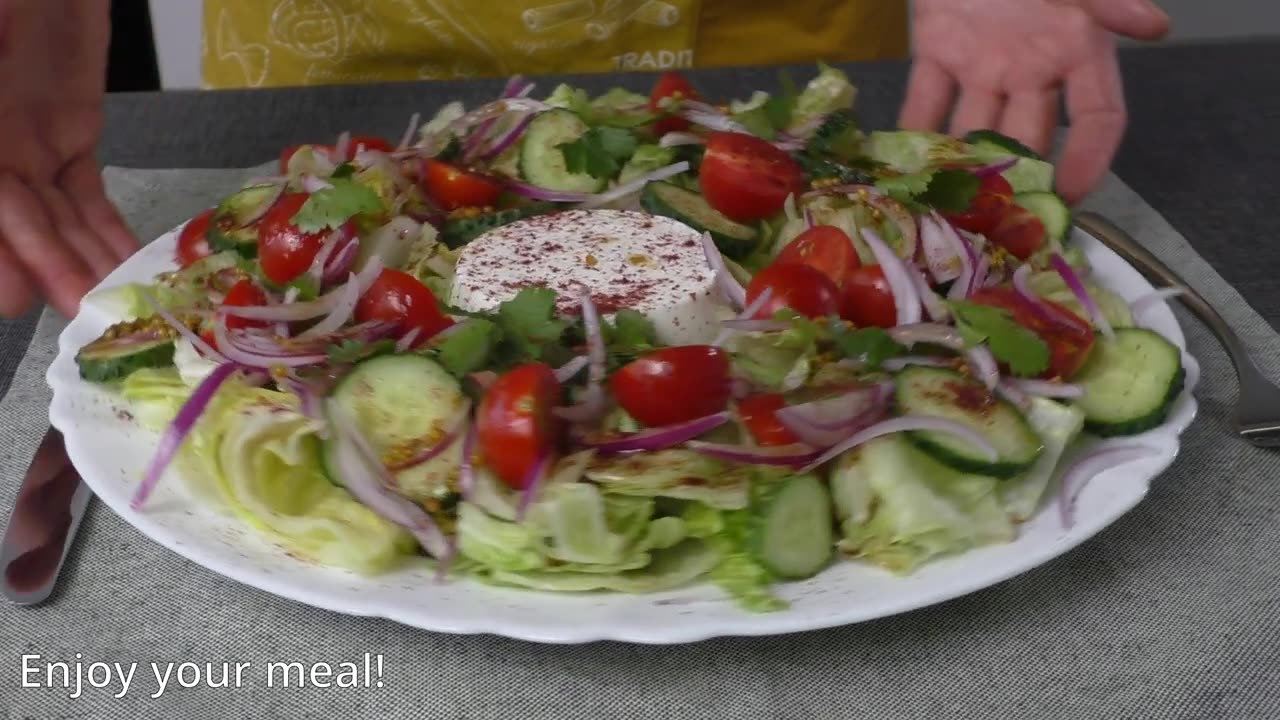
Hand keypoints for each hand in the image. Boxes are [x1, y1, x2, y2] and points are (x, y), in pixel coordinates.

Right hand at [0, 0, 137, 317]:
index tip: (11, 295)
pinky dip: (108, 235)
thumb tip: (12, 175)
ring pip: (57, 220)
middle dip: (47, 270)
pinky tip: (130, 269)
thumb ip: (1, 91)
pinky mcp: (67, 138)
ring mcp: (23, 148)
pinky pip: (87, 199)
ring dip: (85, 263)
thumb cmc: (8, 1)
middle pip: (14, 225)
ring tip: (115, 305)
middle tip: (82, 311)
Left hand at [900, 0, 1170, 202]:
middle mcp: (1034, 64)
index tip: (1071, 194)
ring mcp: (986, 61)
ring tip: (947, 205)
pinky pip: (927, 99)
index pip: (1098, 113)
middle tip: (1000, 223)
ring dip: (963, 163)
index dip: (1091, 155)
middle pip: (1032, 132)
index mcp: (1078, 44)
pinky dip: (912, 130)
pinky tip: (898, 164)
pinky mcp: (939, 50)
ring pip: (977, 124)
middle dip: (1019, 176)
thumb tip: (1156, 26)